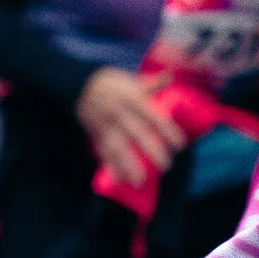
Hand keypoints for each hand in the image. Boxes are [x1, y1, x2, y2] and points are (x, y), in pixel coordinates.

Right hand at [76, 67, 182, 188]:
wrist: (78, 83)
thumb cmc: (109, 82)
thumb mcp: (131, 79)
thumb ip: (151, 82)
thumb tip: (170, 75)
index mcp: (133, 98)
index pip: (155, 117)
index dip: (168, 132)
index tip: (180, 146)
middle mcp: (120, 112)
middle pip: (139, 135)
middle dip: (153, 152)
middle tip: (166, 166)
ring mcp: (106, 124)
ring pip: (119, 148)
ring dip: (129, 166)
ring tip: (140, 181)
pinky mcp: (94, 133)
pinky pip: (102, 151)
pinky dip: (109, 166)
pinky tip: (118, 179)